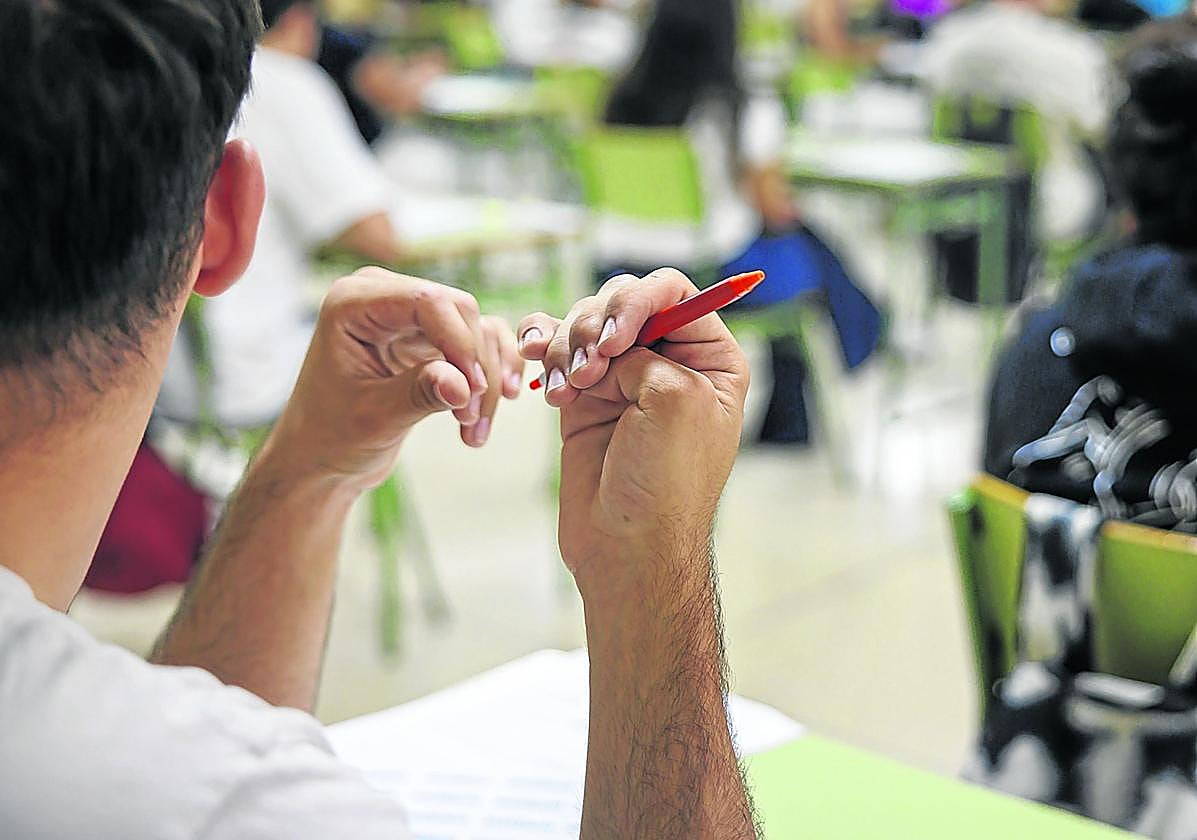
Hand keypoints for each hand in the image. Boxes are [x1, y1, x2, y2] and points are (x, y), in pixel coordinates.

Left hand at [270, 268, 522, 492]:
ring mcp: (410, 318)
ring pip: (477, 331)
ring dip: (487, 380)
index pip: (428, 302)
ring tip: (473, 430)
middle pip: (460, 311)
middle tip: (470, 419)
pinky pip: (478, 346)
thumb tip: (463, 385)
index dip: (460, 343)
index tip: (473, 391)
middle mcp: (384, 298)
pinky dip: (489, 378)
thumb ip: (418, 394)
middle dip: (475, 366)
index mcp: (354, 303)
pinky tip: (485, 415)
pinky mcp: (429, 340)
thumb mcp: (374, 418)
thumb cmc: (331, 436)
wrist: (322, 459)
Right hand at [518, 269, 748, 597]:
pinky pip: (555, 349)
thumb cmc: (666, 484)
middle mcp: (668, 360)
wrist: (627, 546)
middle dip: (595, 326)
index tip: (615, 341)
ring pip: (583, 323)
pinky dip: (541, 348)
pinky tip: (534, 361)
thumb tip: (606, 346)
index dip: (636, 301)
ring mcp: (622, 377)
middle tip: (588, 372)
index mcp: (710, 358)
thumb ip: (645, 351)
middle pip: (622, 300)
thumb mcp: (677, 401)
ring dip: (566, 346)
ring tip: (565, 390)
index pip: (672, 291)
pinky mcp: (583, 396)